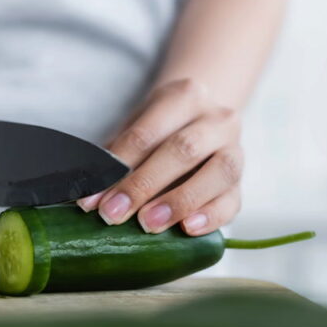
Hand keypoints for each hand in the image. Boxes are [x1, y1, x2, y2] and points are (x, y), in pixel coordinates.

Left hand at [77, 78, 243, 235]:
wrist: (201, 124)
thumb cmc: (158, 130)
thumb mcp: (136, 128)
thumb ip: (115, 155)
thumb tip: (85, 190)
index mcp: (185, 96)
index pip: (148, 132)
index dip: (117, 166)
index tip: (91, 198)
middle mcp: (217, 119)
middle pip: (183, 149)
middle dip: (144, 184)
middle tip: (113, 214)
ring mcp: (235, 150)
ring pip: (218, 172)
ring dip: (180, 200)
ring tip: (149, 224)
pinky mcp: (240, 184)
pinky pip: (233, 201)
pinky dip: (211, 216)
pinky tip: (187, 229)